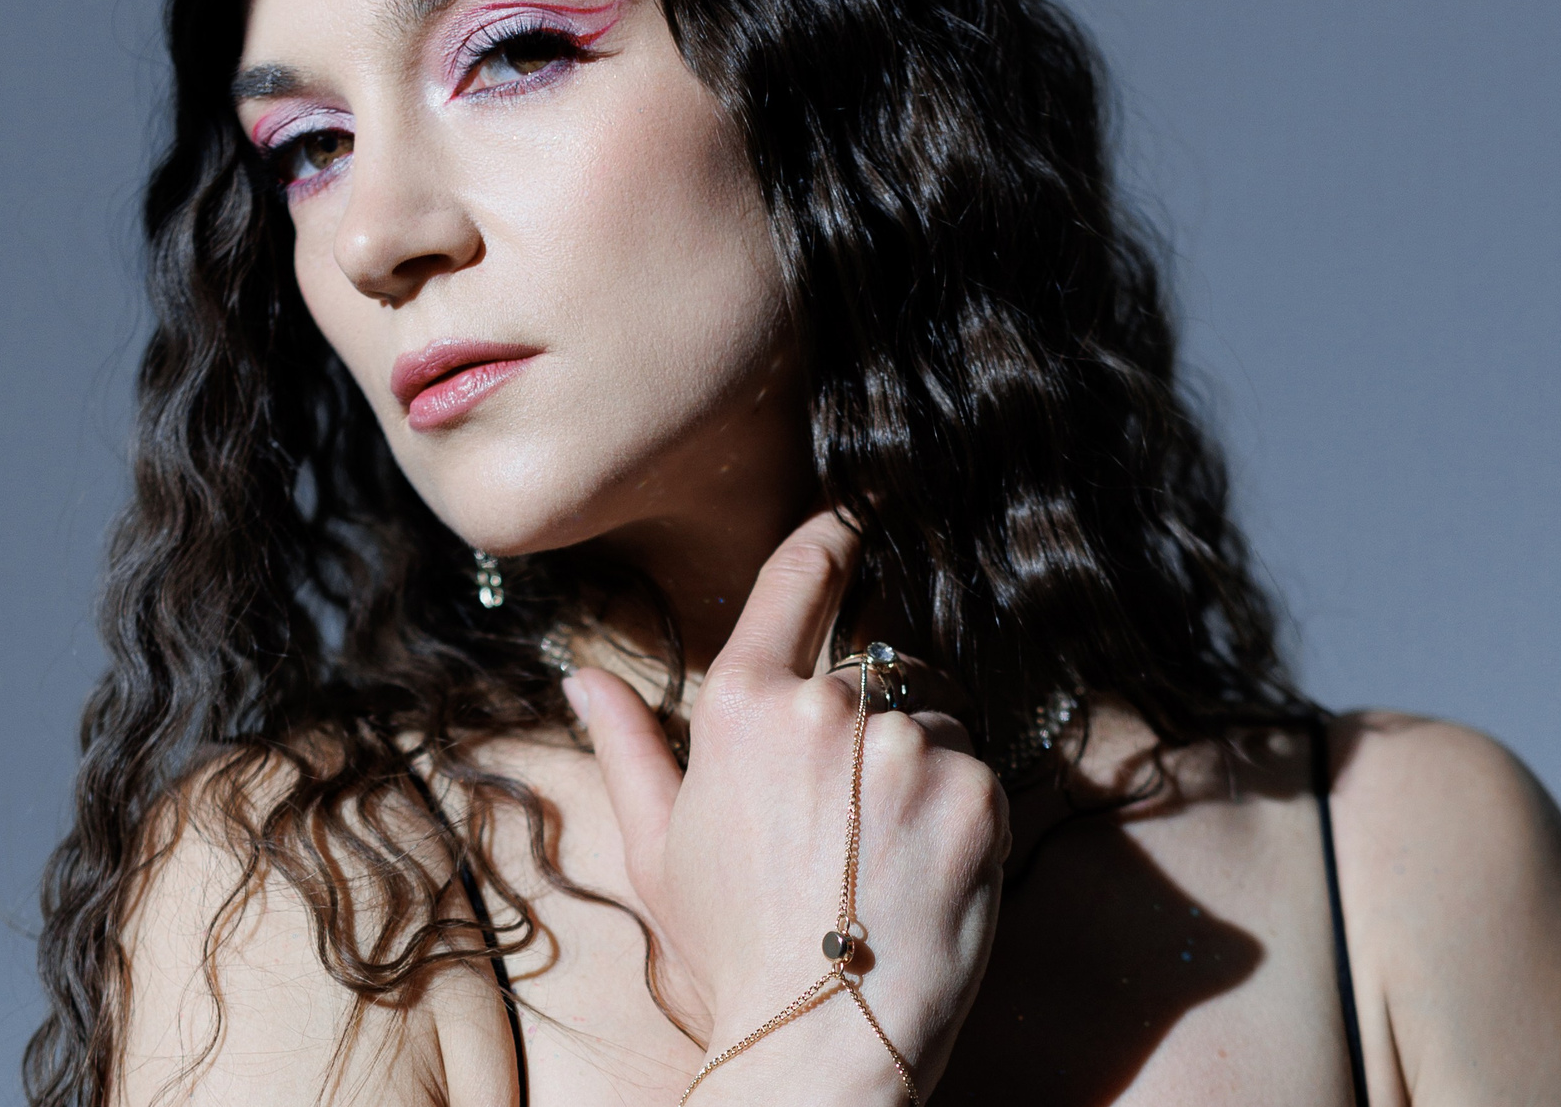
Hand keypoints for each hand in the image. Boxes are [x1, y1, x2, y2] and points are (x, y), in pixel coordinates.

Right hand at [564, 512, 1007, 1103]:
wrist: (819, 1047)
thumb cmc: (728, 953)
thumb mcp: (657, 852)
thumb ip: (628, 747)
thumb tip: (581, 677)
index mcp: (742, 704)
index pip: (799, 579)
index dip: (833, 536)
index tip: (859, 513)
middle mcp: (827, 707)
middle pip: (879, 665)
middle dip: (875, 717)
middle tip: (852, 813)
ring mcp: (909, 746)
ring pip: (937, 715)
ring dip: (922, 762)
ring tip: (884, 852)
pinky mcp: (976, 790)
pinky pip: (979, 768)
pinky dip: (962, 809)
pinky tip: (924, 869)